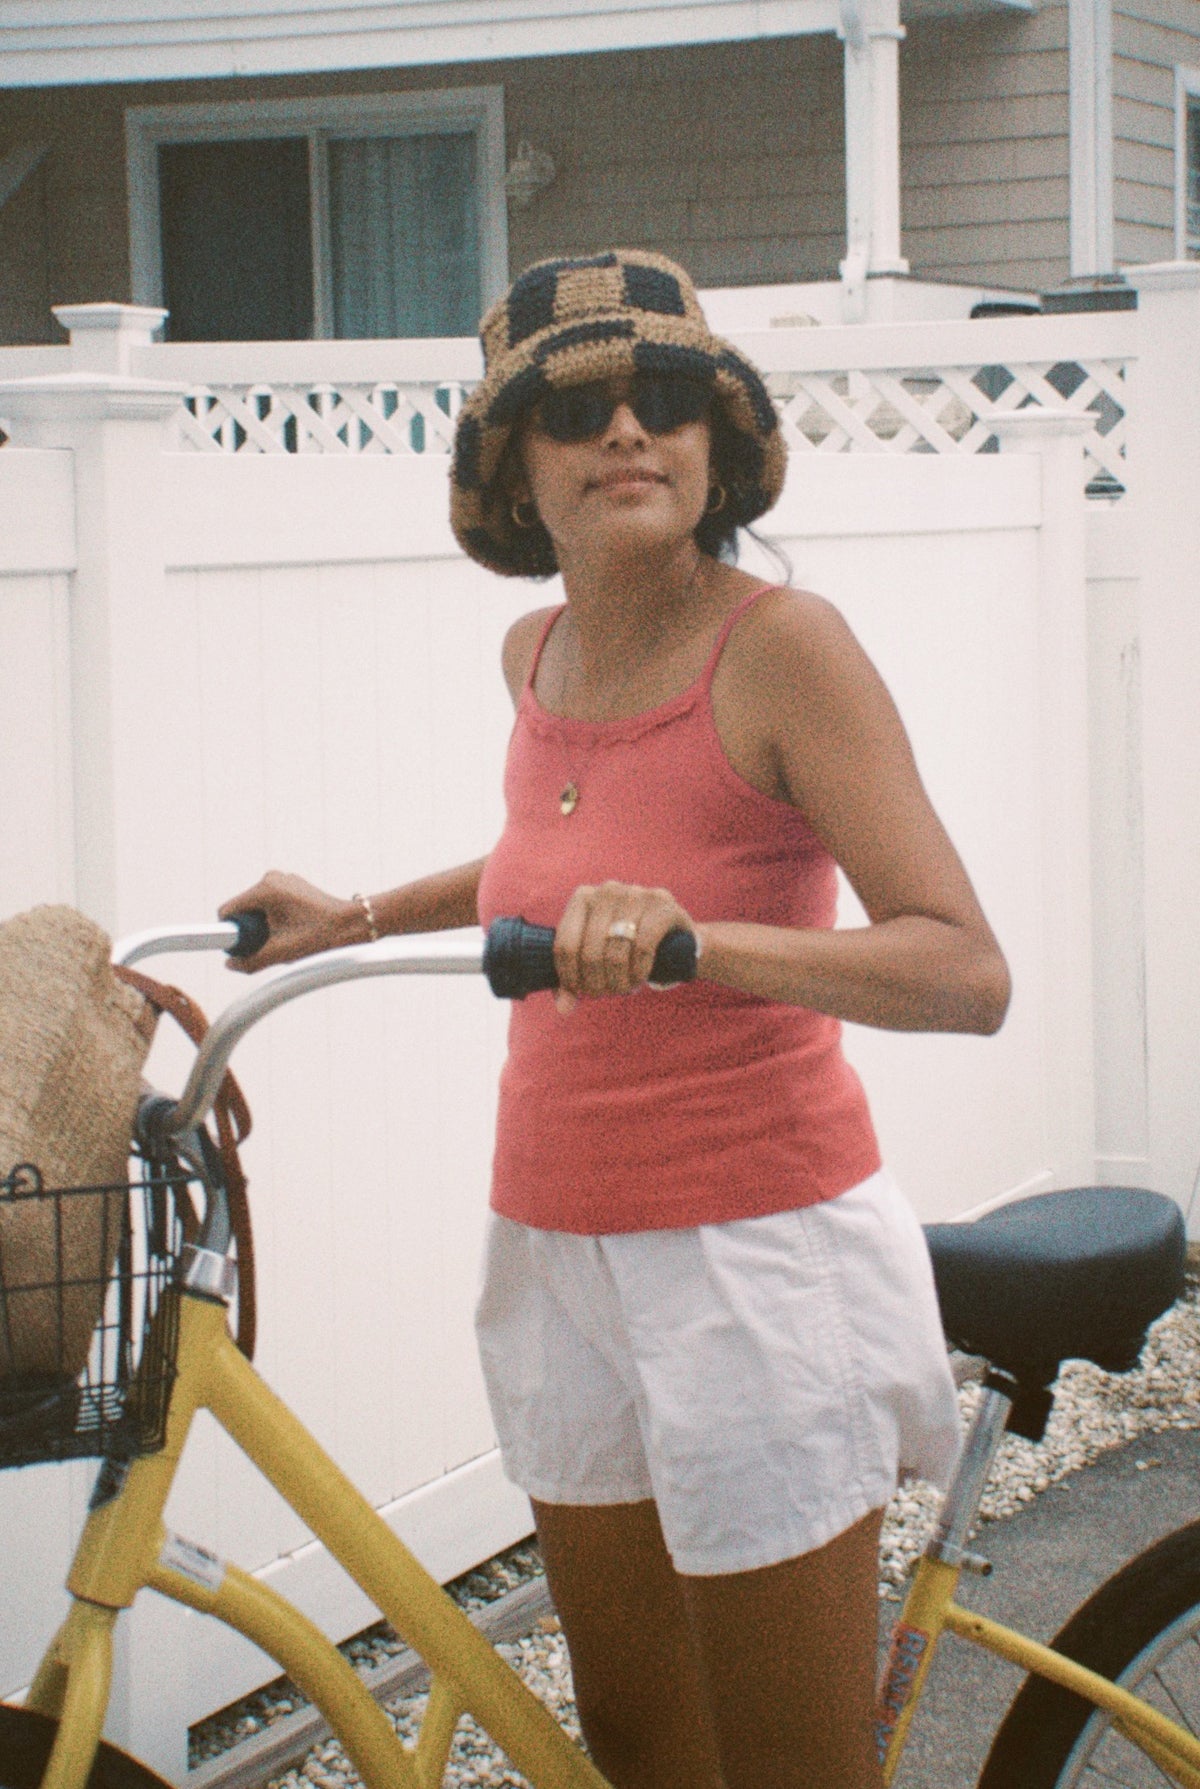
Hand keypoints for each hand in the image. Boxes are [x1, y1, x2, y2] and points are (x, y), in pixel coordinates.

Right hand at [218, 871, 364, 972]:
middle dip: (252, 930)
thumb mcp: (280, 953)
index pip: (228, 911)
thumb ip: (250, 961)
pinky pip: (271, 905)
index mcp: (265, 889)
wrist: (352, 924)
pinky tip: (295, 928)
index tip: (247, 946)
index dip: (233, 932)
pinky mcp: (293, 885)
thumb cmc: (320, 937)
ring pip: (257, 909)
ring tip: (287, 936)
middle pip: (243, 910)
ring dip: (265, 926)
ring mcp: (284, 880)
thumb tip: (230, 964)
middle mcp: (272, 878)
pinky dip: (276, 919)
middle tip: (274, 944)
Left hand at [552, 882, 696, 1014]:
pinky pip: (643, 947)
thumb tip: (563, 1008)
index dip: (569, 977)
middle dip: (596, 983)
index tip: (580, 992)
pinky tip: (639, 978)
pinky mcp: (663, 906)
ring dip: (618, 981)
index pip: (565, 945)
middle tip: (605, 993)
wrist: (674, 933)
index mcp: (583, 897)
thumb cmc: (626, 945)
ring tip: (623, 988)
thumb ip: (576, 979)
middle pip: (589, 952)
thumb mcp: (597, 956)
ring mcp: (636, 895)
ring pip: (615, 953)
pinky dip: (638, 971)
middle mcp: (607, 890)